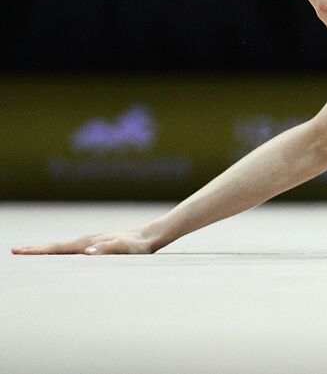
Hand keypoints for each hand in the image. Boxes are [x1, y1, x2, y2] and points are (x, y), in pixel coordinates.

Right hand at [12, 227, 158, 255]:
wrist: (150, 235)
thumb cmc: (139, 245)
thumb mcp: (125, 249)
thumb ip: (108, 250)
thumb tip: (86, 253)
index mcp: (88, 243)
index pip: (58, 248)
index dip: (38, 251)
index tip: (20, 252)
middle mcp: (87, 241)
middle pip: (56, 246)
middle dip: (35, 250)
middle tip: (14, 252)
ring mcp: (91, 241)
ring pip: (62, 247)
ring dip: (45, 250)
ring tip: (28, 252)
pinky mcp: (96, 244)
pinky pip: (71, 249)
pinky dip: (58, 251)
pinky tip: (56, 254)